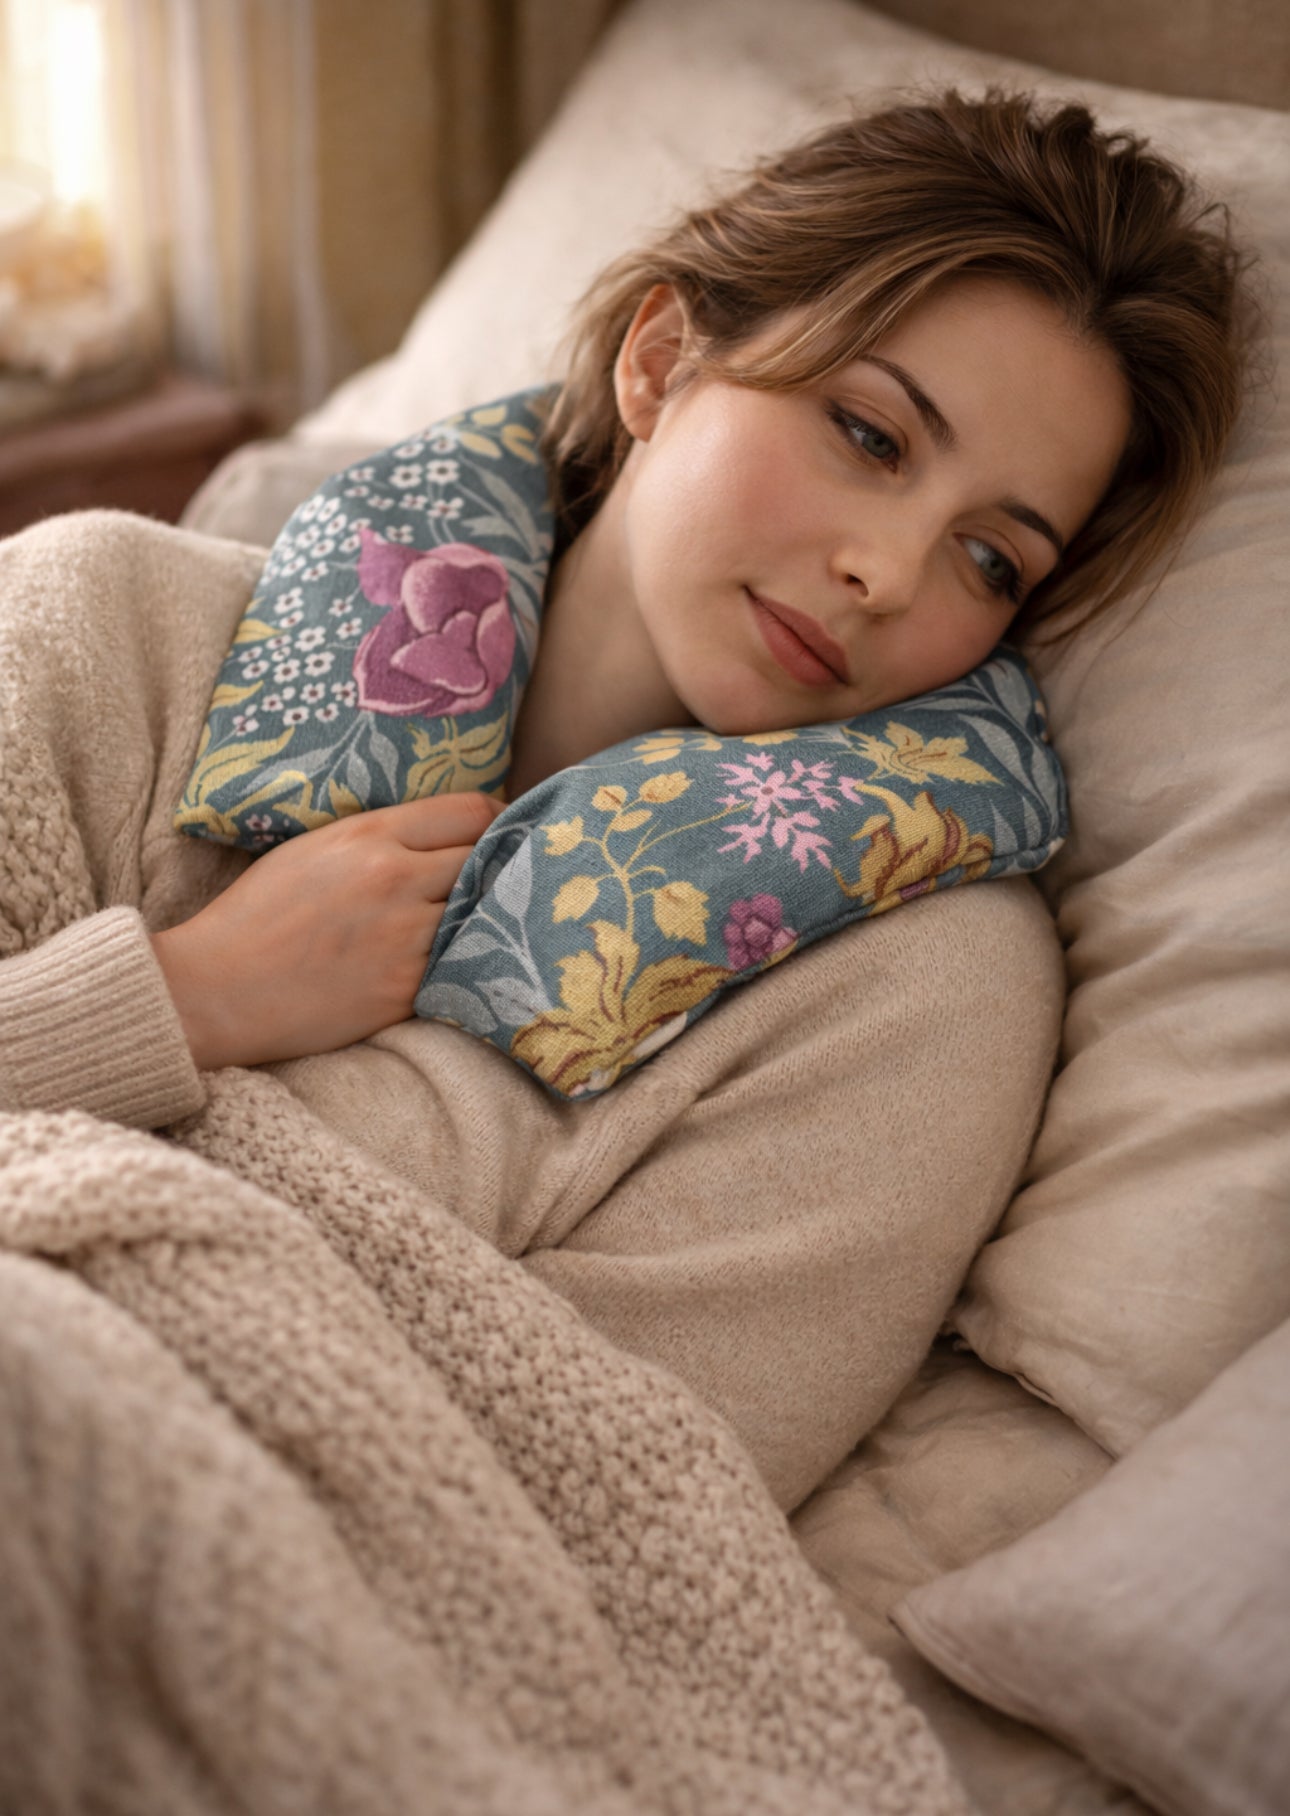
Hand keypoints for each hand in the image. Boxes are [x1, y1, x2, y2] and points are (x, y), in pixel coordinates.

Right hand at [152, 793, 502, 1068]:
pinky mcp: (406, 990)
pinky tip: (465, 958)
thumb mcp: (313, 848)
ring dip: (488, 916)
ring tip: (496, 916)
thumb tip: (436, 836)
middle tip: (513, 872)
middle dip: (502, 864)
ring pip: (483, 915)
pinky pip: (459, 965)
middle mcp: (396, 881)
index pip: (470, 810)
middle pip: (488, 859)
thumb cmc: (255, 916)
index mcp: (369, 836)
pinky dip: (464, 959)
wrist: (216, 990)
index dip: (498, 817)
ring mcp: (405, 939)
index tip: (505, 829)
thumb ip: (378, 837)